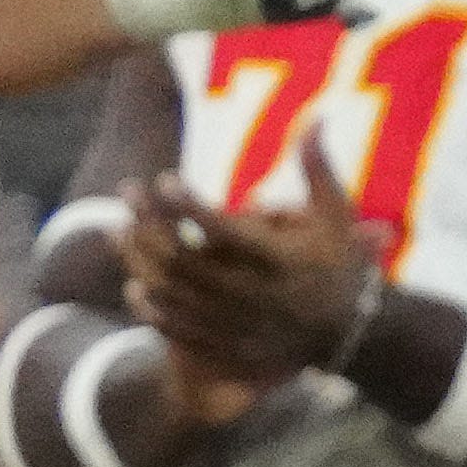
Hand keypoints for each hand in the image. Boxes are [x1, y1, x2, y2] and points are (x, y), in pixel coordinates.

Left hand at [130, 131, 388, 386]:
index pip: (223, 229)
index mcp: (282, 260)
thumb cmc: (338, 262)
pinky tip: (134, 283)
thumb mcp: (336, 215)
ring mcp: (240, 326)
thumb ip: (318, 168)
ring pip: (175, 295)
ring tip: (117, 230)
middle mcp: (257, 296)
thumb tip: (313, 116)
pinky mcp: (228, 349)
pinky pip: (179, 330)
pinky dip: (153, 307)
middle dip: (150, 224)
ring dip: (140, 261)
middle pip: (186, 261)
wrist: (348, 333)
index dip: (188, 205)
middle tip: (127, 191)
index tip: (164, 180)